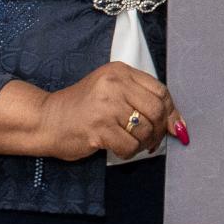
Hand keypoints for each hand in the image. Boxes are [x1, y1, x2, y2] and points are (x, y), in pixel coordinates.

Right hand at [36, 62, 185, 161]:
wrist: (47, 120)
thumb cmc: (82, 108)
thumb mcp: (112, 92)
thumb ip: (141, 100)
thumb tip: (177, 124)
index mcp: (120, 71)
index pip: (160, 90)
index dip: (171, 111)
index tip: (172, 126)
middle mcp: (114, 84)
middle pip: (156, 110)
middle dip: (159, 130)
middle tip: (151, 139)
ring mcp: (106, 106)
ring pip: (145, 129)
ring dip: (143, 143)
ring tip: (131, 143)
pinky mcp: (98, 128)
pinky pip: (130, 145)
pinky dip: (129, 152)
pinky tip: (119, 148)